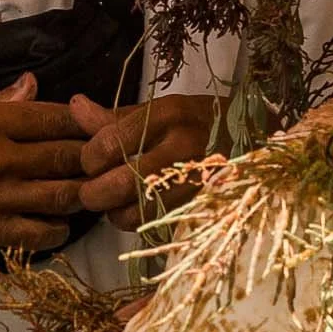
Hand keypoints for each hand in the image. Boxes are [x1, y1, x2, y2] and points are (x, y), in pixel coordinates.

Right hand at [0, 74, 89, 263]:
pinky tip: (64, 221)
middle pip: (66, 156)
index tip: (97, 121)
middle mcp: (1, 159)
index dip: (84, 120)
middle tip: (110, 156)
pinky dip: (59, 228)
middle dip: (93, 155)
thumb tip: (33, 86)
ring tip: (95, 187)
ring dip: (84, 191)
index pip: (55, 119)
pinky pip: (39, 233)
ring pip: (62, 195)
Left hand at [70, 93, 219, 230]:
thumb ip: (114, 116)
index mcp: (169, 115)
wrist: (257, 140)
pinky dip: (140, 222)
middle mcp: (184, 148)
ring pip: (137, 212)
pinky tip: (140, 209)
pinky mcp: (203, 207)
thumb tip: (75, 107)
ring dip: (116, 213)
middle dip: (95, 193)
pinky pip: (157, 224)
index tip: (90, 161)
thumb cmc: (200, 122)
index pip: (109, 144)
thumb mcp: (160, 109)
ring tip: (116, 202)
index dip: (89, 159)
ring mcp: (197, 181)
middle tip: (91, 191)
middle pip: (120, 184)